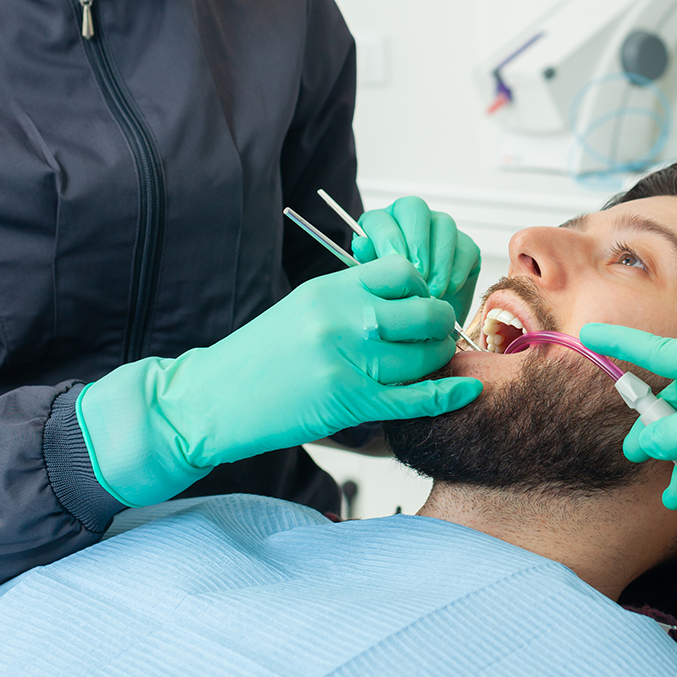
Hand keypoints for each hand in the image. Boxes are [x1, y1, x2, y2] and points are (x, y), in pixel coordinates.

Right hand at [78, 256, 481, 507]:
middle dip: (440, 324)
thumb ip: (351, 298)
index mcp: (329, 290)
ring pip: (423, 357)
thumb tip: (405, 298)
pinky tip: (466, 391)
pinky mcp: (348, 403)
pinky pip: (414, 398)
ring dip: (439, 360)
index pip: (401, 273)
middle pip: (422, 314)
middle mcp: (340, 321)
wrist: (211, 399)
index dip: (420, 288)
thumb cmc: (257, 355)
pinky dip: (446, 395)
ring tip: (435, 361)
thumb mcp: (302, 307)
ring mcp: (346, 363)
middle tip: (438, 333)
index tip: (419, 302)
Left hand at [350, 196, 480, 324]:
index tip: (394, 263)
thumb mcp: (375, 285)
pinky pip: (465, 248)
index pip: (382, 218)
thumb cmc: (392, 300)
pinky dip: (456, 270)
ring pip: (444, 225)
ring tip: (432, 290)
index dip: (388, 238)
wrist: (418, 323)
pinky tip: (447, 289)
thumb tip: (361, 245)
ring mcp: (440, 229)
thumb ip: (367, 264)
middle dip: (417, 242)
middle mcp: (410, 220)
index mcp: (381, 225)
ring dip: (439, 260)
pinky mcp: (465, 246)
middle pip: (415, 208)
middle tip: (417, 273)